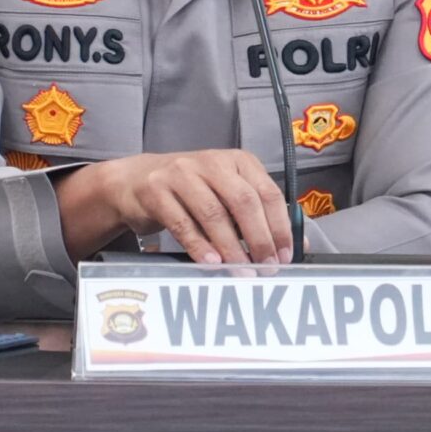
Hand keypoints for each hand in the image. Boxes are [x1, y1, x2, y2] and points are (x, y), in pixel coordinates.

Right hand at [57, 149, 293, 264]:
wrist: (135, 180)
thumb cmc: (190, 191)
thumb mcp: (225, 193)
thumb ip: (256, 214)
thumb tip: (295, 244)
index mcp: (237, 161)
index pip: (267, 192)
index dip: (279, 227)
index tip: (285, 255)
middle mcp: (212, 162)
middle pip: (243, 202)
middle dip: (259, 238)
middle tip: (266, 267)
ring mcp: (181, 173)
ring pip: (213, 213)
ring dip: (231, 247)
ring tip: (242, 270)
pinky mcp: (157, 190)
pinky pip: (182, 222)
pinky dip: (199, 246)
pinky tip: (211, 262)